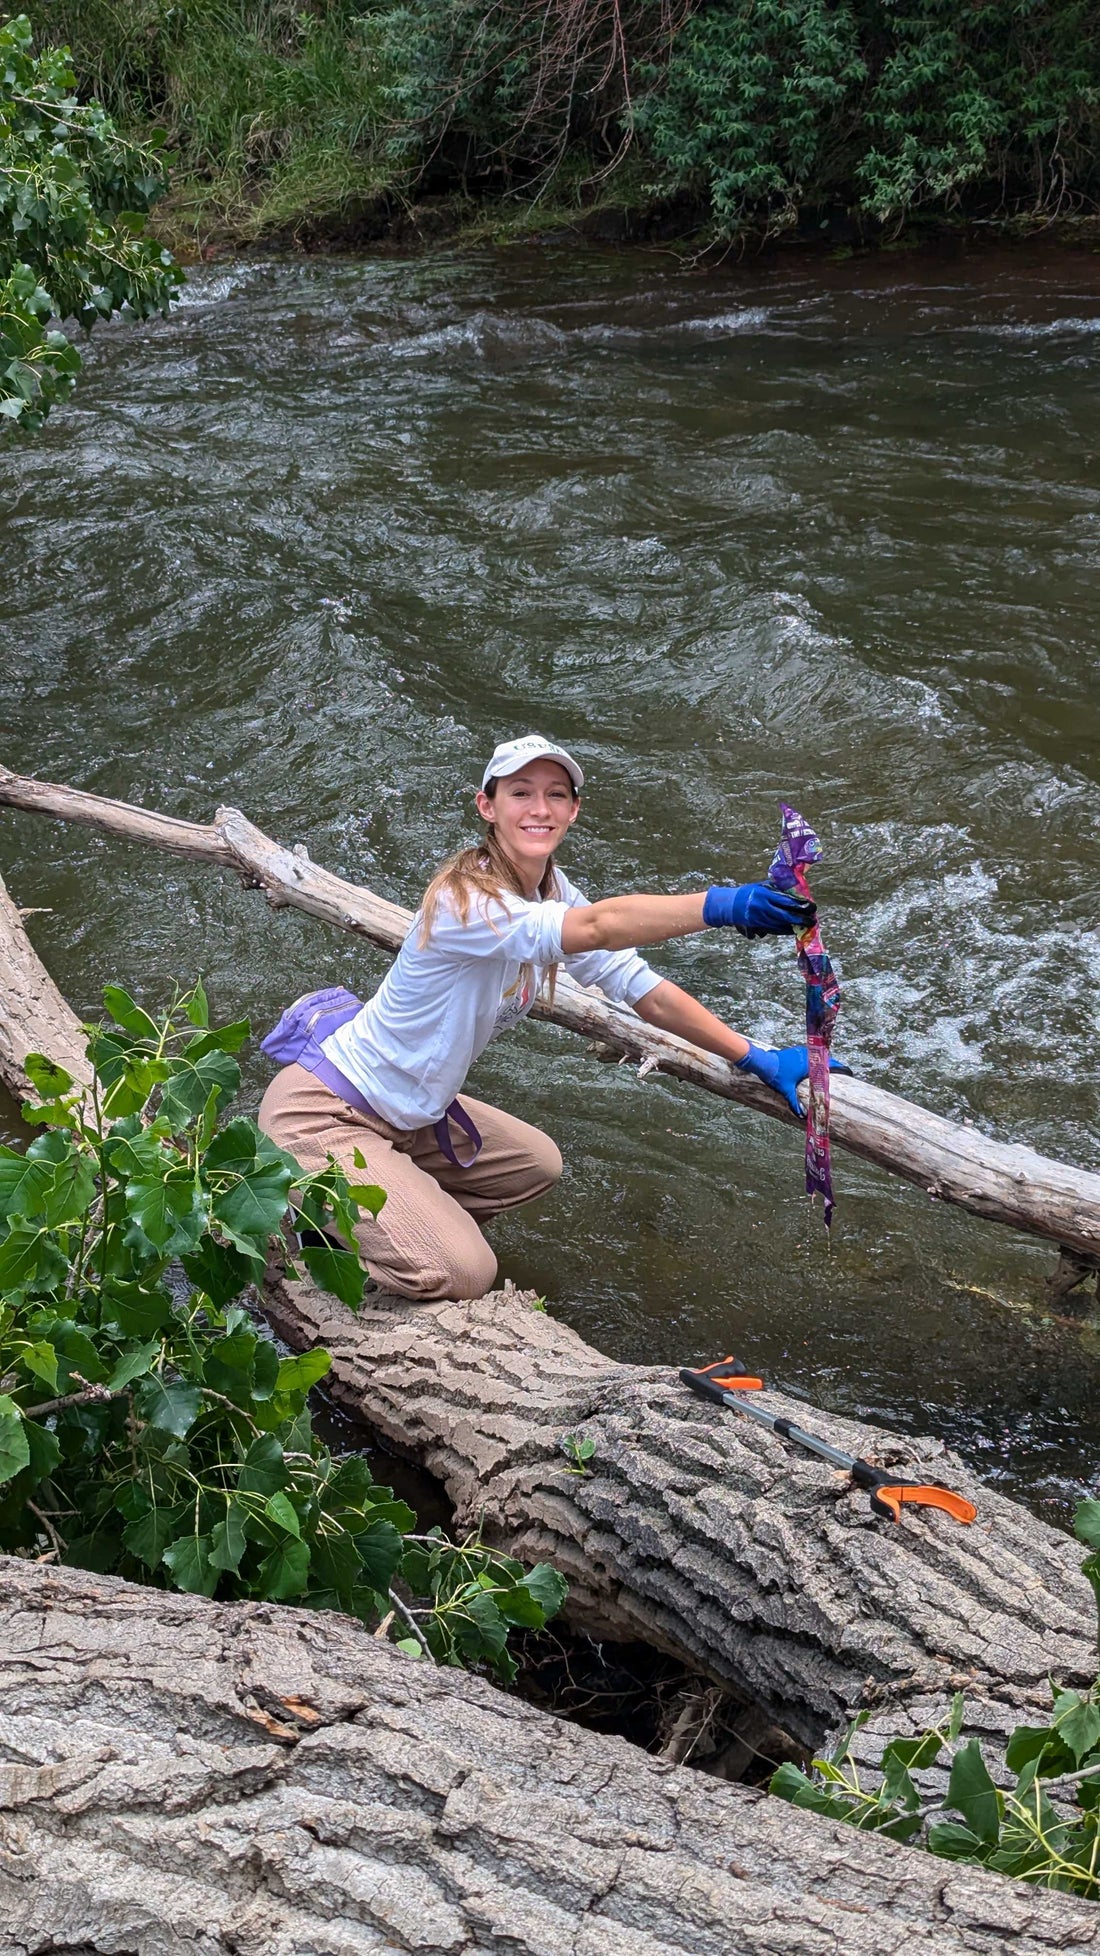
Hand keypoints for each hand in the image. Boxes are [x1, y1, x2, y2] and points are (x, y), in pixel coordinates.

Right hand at [703, 883, 815, 937]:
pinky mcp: (758, 926)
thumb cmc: (749, 892)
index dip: (801, 905)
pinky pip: (775, 929)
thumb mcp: (762, 887)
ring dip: (795, 926)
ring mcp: (759, 918)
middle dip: (801, 919)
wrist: (730, 904)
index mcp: (764, 894)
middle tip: (813, 920)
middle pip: (785, 916)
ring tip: (806, 924)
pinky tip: (794, 929)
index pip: (786, 901)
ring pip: (781, 925)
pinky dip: (785, 930)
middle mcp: (762, 907)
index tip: (812, 906)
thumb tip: (796, 892)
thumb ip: (778, 889)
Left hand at [736, 1042, 851, 1116]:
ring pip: (818, 1056)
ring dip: (824, 1062)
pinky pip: (810, 1054)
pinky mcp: (795, 1050)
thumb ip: (794, 1102)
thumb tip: (802, 1116)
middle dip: (833, 1066)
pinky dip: (815, 1060)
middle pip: (826, 1059)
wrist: (762, 1062)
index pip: (829, 1065)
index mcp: (808, 1065)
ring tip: (829, 1071)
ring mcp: (800, 1051)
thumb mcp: (786, 1090)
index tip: (848, 1072)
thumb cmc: (776, 1075)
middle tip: (840, 1073)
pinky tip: (814, 1067)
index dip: (840, 1068)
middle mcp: (807, 1055)